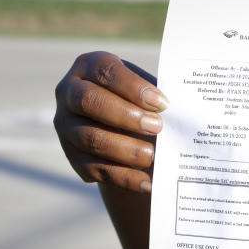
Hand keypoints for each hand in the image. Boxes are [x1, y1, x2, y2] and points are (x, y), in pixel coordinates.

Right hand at [54, 51, 167, 192]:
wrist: (130, 132)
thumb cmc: (144, 102)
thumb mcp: (149, 92)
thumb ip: (159, 98)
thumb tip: (183, 114)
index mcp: (90, 66)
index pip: (105, 71)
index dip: (133, 87)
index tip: (162, 103)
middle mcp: (69, 92)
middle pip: (89, 101)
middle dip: (125, 116)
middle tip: (157, 127)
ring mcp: (66, 126)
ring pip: (90, 138)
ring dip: (125, 149)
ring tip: (154, 157)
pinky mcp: (72, 156)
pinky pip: (94, 168)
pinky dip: (124, 177)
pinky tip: (148, 182)